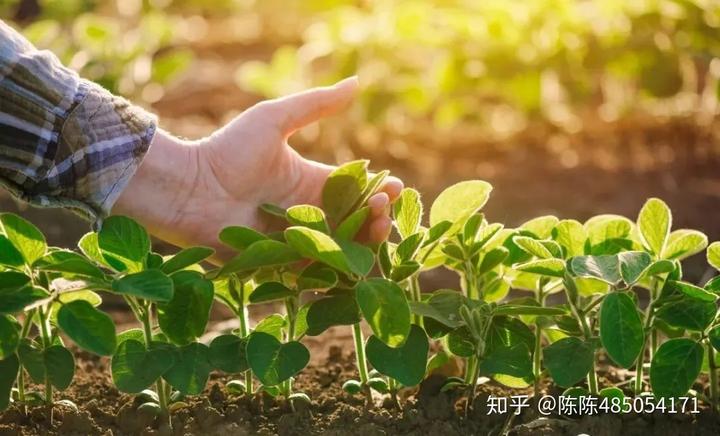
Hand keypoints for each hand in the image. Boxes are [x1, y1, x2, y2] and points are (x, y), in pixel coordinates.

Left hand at [114, 77, 402, 260]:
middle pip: (356, 222)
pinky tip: (353, 258)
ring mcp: (297, 240)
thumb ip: (315, 105)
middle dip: (377, 217)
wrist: (190, 188)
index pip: (356, 190)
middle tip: (383, 208)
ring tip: (375, 227)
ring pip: (343, 248)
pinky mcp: (283, 264)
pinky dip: (338, 266)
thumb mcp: (273, 120)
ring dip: (365, 241)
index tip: (394, 186)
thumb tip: (356, 82)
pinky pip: (317, 270)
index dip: (379, 190)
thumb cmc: (227, 151)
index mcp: (312, 182)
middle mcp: (309, 213)